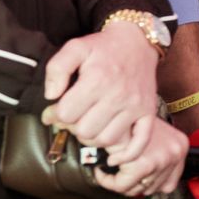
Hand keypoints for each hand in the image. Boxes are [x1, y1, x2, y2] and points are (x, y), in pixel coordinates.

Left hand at [42, 21, 159, 156]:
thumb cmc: (103, 47)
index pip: (66, 114)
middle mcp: (117, 95)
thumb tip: (51, 96)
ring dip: (93, 138)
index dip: (55, 114)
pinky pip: (139, 142)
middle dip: (73, 126)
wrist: (138, 42)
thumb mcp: (75, 47)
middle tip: (73, 117)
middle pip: (85, 130)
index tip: (54, 110)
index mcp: (97, 80)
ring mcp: (135, 106)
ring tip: (88, 126)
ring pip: (106, 139)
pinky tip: (113, 156)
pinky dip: (126, 155)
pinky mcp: (148, 113)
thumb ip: (57, 68)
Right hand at [92, 110, 189, 198]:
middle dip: (130, 184)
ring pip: (135, 189)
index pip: (167, 185)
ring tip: (107, 170)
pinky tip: (102, 171)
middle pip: (149, 188)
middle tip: (115, 174)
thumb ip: (154, 153)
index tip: (131, 179)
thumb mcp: (151, 132)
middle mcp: (174, 154)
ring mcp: (161, 159)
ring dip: (118, 182)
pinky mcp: (143, 164)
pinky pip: (122, 184)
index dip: (146, 185)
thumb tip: (143, 183)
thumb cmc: (131, 114)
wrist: (122, 95)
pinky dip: (108, 181)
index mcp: (180, 146)